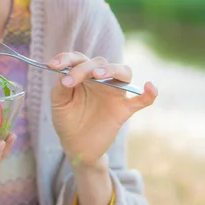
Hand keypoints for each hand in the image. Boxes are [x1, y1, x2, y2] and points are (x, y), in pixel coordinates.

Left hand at [48, 52, 157, 166]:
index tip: (53, 65)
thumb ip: (61, 87)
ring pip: (123, 72)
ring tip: (98, 75)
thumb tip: (64, 74)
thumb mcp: (59, 103)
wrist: (76, 146)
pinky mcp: (124, 109)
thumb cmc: (67, 120)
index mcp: (83, 75)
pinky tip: (150, 87)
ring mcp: (114, 93)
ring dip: (111, 70)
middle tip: (70, 81)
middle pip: (99, 63)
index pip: (78, 59)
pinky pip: (142, 100)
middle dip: (83, 69)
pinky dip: (149, 93)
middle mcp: (100, 80)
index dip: (66, 58)